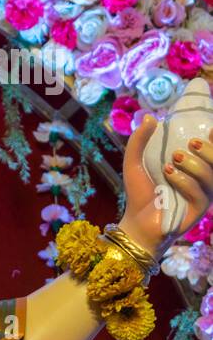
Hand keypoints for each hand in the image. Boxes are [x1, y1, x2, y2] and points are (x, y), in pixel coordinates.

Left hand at [118, 113, 212, 255]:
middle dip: (209, 150)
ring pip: (211, 176)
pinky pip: (200, 194)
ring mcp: (203, 196)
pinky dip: (185, 181)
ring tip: (174, 159)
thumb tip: (150, 117)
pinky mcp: (198, 210)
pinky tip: (169, 174)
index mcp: (193, 167)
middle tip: (190, 143)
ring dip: (195, 164)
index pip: (211, 153)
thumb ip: (139, 141)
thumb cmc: (139, 192)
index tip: (211, 128)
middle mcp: (203, 181)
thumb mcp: (134, 162)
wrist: (135, 222)